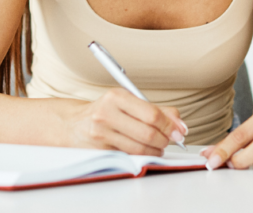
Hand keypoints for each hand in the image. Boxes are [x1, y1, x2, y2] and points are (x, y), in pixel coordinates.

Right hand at [64, 89, 187, 155]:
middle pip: (148, 133)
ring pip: (139, 148)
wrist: (73, 125)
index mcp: (116, 97)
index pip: (152, 114)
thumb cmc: (106, 112)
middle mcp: (106, 114)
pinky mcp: (99, 151)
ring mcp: (101, 134)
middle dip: (165, 140)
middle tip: (170, 141)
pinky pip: (129, 156)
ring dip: (156, 150)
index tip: (180, 131)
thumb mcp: (128, 102)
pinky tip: (145, 151)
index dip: (170, 125)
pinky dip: (143, 156)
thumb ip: (156, 110)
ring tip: (159, 147)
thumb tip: (179, 124)